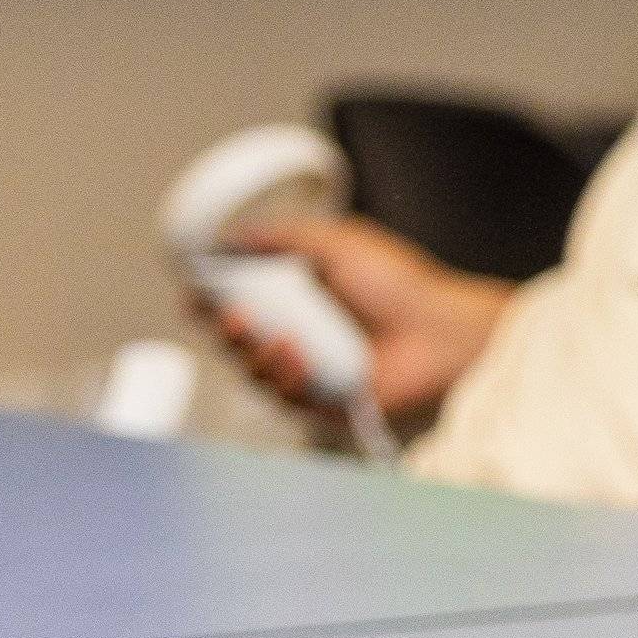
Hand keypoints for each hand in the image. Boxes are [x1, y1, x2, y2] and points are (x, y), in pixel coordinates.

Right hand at [198, 215, 512, 431]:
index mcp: (301, 296)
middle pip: (240, 341)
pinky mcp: (324, 402)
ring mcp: (312, 370)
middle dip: (226, 329)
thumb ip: (285, 234)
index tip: (195, 294)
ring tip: (275, 337)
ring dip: (255, 355)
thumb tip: (237, 234)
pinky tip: (298, 356)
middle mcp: (302, 334)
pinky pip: (285, 398)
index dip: (214, 301)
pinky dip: (285, 376)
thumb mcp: (339, 241)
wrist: (442, 330)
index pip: (242, 302)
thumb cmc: (402, 284)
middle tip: (231, 315)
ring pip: (255, 373)